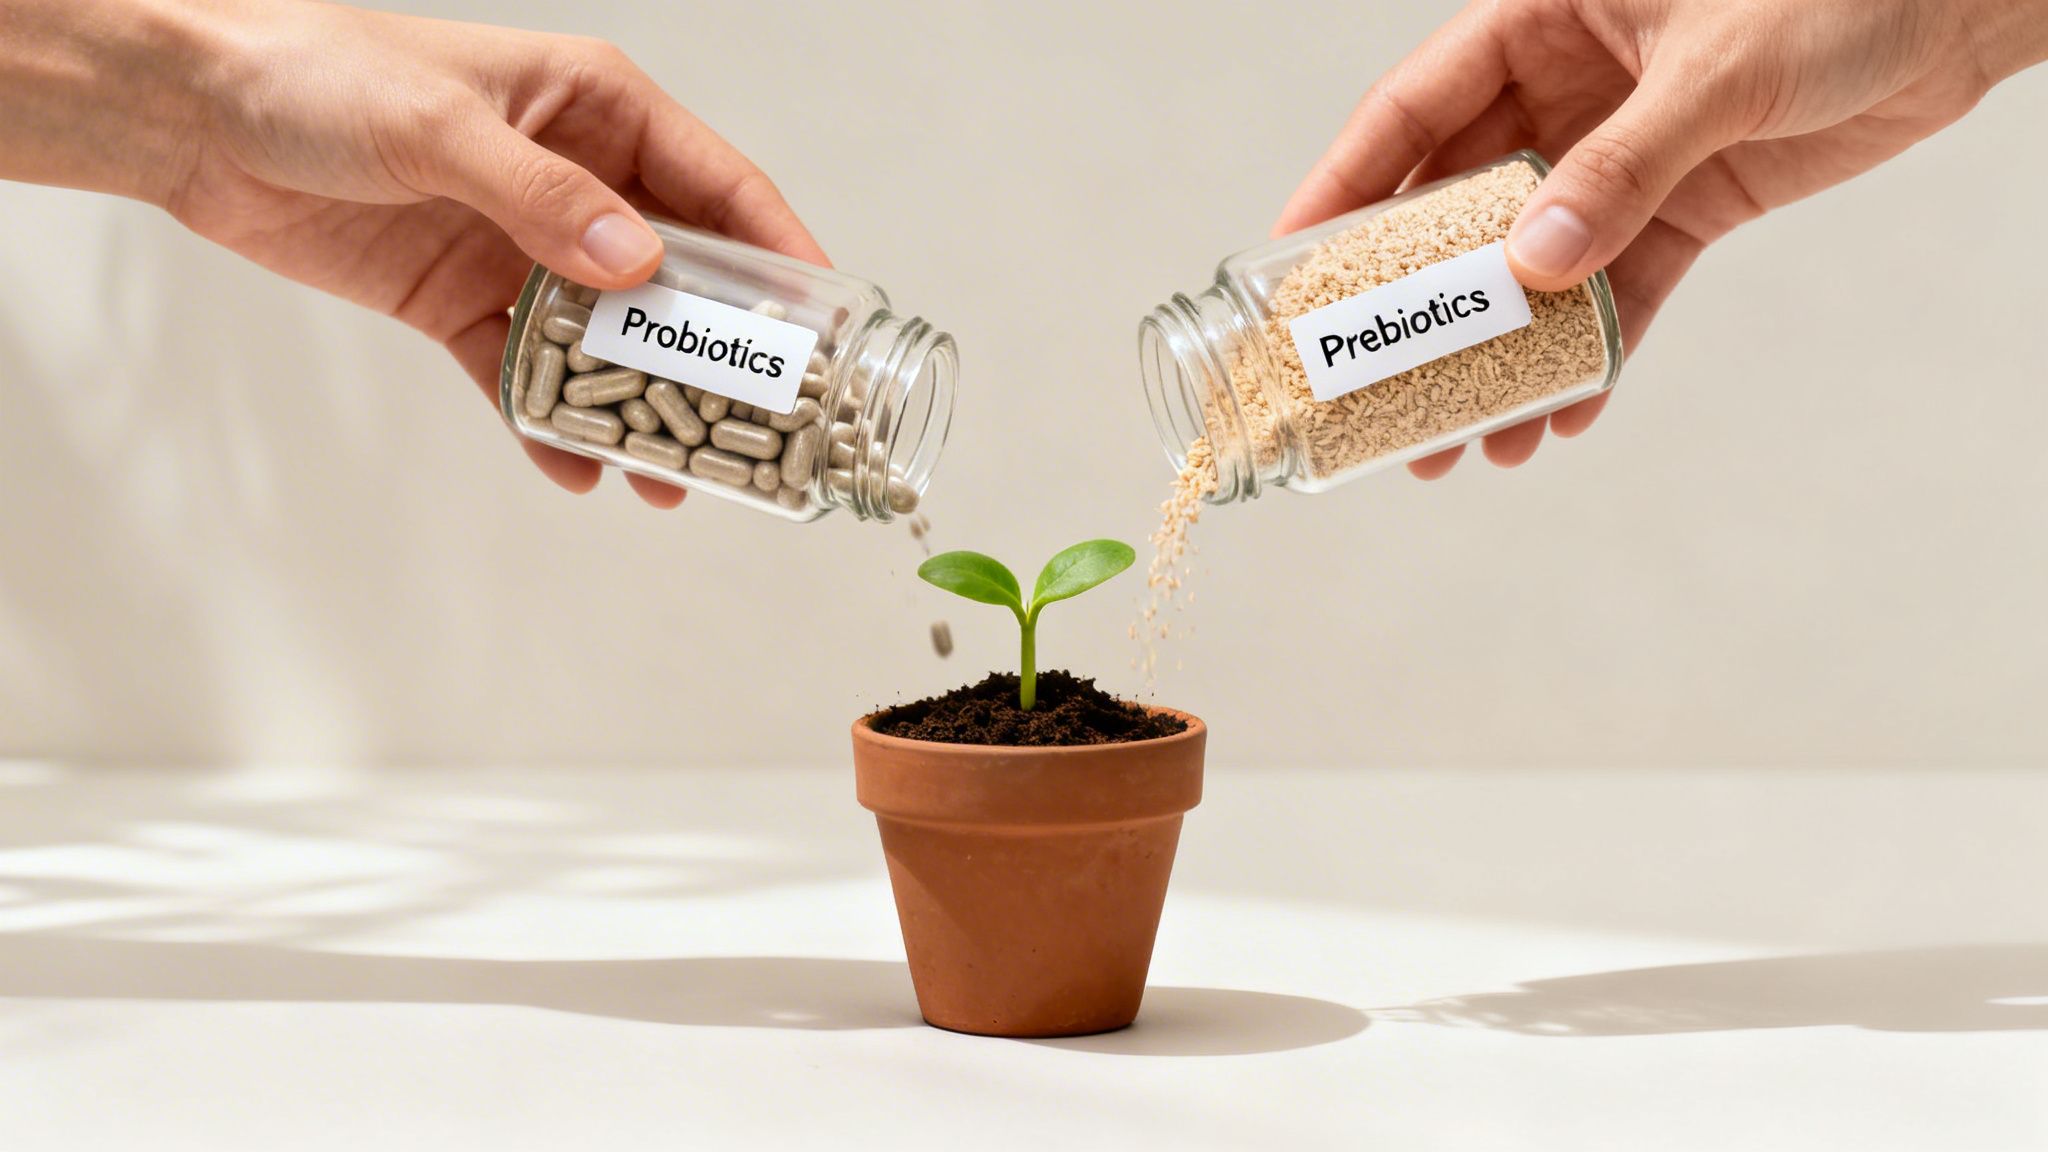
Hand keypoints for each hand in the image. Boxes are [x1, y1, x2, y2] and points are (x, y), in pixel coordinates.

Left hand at [3, 0, 824, 506]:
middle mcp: (574, 180)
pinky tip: (573, 464)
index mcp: (594, 109)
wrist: (194, 120)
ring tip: (670, 475)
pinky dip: (548, 418)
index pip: (717, 184)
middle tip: (757, 427)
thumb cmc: (320, 79)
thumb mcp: (440, 128)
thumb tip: (639, 264)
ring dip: (639, 401)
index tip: (826, 324)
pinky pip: (523, 370)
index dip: (780, 251)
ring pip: (606, 336)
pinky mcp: (462, 301)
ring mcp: (520, 246)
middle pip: (676, 275)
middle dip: (717, 352)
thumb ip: (543, 198)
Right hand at [1276, 0, 2047, 479]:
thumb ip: (1625, 166)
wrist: (1967, 2)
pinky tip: (1562, 414)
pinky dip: (1592, 352)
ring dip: (1497, 351)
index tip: (1286, 262)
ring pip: (1532, 265)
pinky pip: (1620, 290)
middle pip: (1458, 208)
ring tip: (1462, 438)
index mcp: (1542, 20)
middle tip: (1373, 388)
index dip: (1343, 187)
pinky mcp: (1685, 202)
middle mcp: (1567, 89)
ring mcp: (1621, 152)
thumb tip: (1535, 266)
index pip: (1412, 110)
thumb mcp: (1721, 69)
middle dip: (1417, 306)